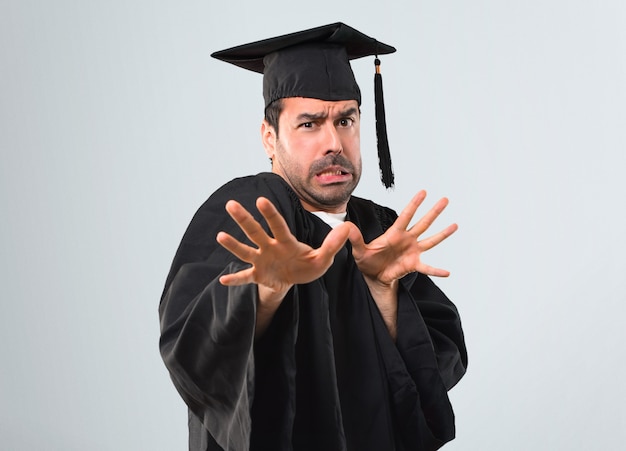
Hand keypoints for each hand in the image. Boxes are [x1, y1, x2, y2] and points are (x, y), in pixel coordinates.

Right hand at [216, 197, 350, 293]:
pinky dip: (235, 280)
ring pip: (246, 251)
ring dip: (233, 244)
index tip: (261, 200)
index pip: (278, 225)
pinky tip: (222, 282)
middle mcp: (270, 247)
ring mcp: (262, 261)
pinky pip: (245, 277)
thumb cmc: (307, 264)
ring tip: (220, 236)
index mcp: (286, 241)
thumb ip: (333, 244)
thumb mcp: (323, 258)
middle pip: (256, 232)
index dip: (271, 214)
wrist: (295, 279)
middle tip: (231, 204)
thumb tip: (349, 227)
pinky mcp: (258, 275)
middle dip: (244, 219)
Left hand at [348, 190, 457, 283]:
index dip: (414, 204)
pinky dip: (437, 270)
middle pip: (423, 223)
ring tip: (454, 225)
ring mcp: (412, 251)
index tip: (423, 192)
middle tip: (445, 199)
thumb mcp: (359, 249)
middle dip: (433, 212)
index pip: (406, 216)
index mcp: (394, 233)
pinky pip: (427, 268)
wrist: (373, 276)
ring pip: (430, 240)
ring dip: (442, 234)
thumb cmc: (367, 260)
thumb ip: (354, 238)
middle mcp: (407, 239)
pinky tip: (448, 272)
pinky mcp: (413, 264)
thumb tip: (346, 226)